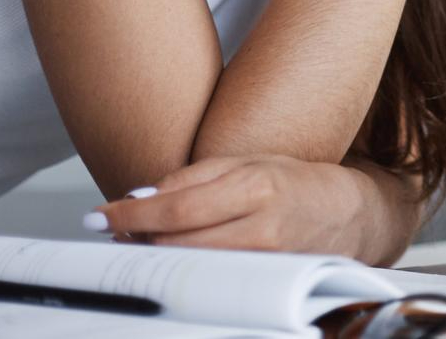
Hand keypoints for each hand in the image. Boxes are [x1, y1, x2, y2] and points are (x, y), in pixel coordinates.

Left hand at [92, 154, 395, 258]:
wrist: (347, 215)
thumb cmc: (295, 181)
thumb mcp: (246, 161)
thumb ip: (191, 177)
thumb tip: (139, 198)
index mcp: (255, 186)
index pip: (175, 209)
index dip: (129, 216)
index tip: (99, 216)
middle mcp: (261, 228)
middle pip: (175, 245)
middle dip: (136, 239)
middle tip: (117, 229)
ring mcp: (264, 262)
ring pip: (189, 268)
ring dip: (156, 256)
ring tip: (143, 242)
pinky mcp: (264, 284)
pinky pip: (210, 281)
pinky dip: (184, 270)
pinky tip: (176, 257)